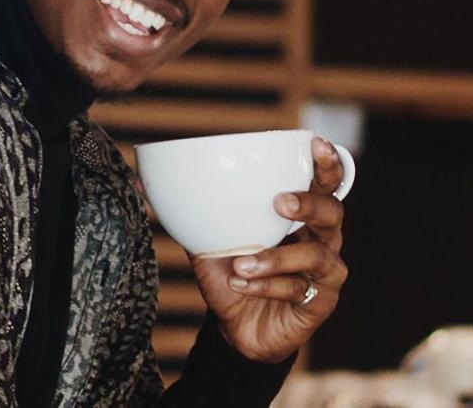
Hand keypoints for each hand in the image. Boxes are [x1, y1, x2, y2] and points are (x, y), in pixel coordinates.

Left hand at [190, 137, 348, 362]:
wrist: (234, 328)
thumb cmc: (230, 275)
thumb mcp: (208, 241)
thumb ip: (191, 212)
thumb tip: (139, 183)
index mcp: (301, 217)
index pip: (324, 184)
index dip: (327, 163)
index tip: (316, 145)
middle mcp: (321, 239)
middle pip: (333, 212)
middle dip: (309, 204)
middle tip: (279, 202)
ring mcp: (325, 273)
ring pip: (315, 255)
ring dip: (274, 258)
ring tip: (240, 265)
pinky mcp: (320, 303)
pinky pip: (298, 289)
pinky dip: (266, 286)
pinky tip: (239, 285)